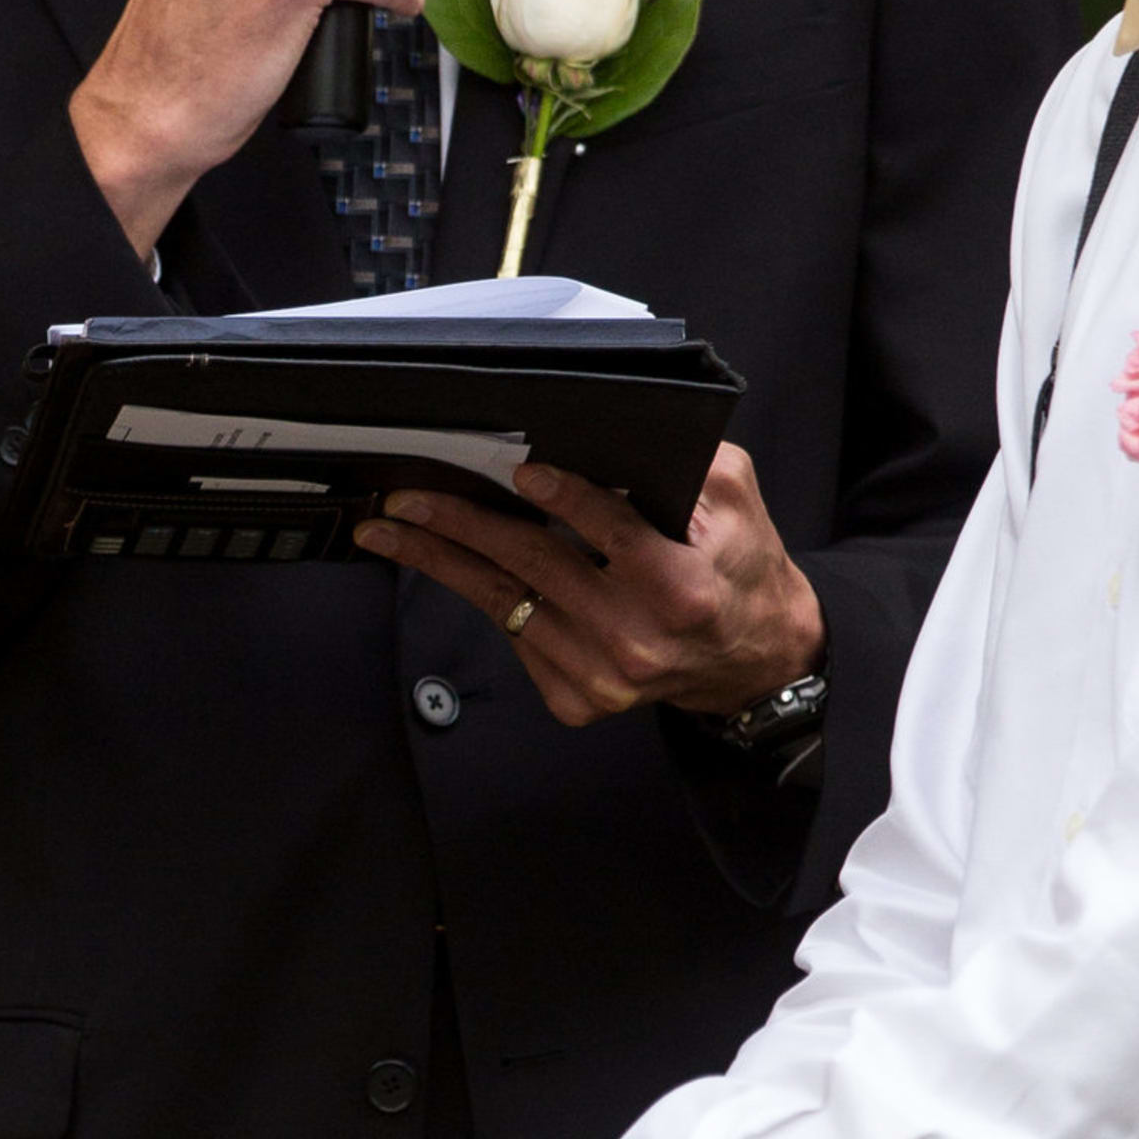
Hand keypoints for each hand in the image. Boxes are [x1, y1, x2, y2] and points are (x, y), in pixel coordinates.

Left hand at [359, 443, 821, 730]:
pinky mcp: (578, 698)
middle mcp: (636, 640)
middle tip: (406, 496)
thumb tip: (615, 439)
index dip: (563, 497)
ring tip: (391, 529)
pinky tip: (446, 562)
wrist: (747, 656)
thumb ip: (693, 467)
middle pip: (534, 565)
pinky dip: (480, 594)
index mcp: (680, 589)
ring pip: (506, 603)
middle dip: (460, 524)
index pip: (609, 532)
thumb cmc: (737, 567)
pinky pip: (514, 636)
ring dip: (441, 561)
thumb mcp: (739, 502)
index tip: (518, 470)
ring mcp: (601, 677)